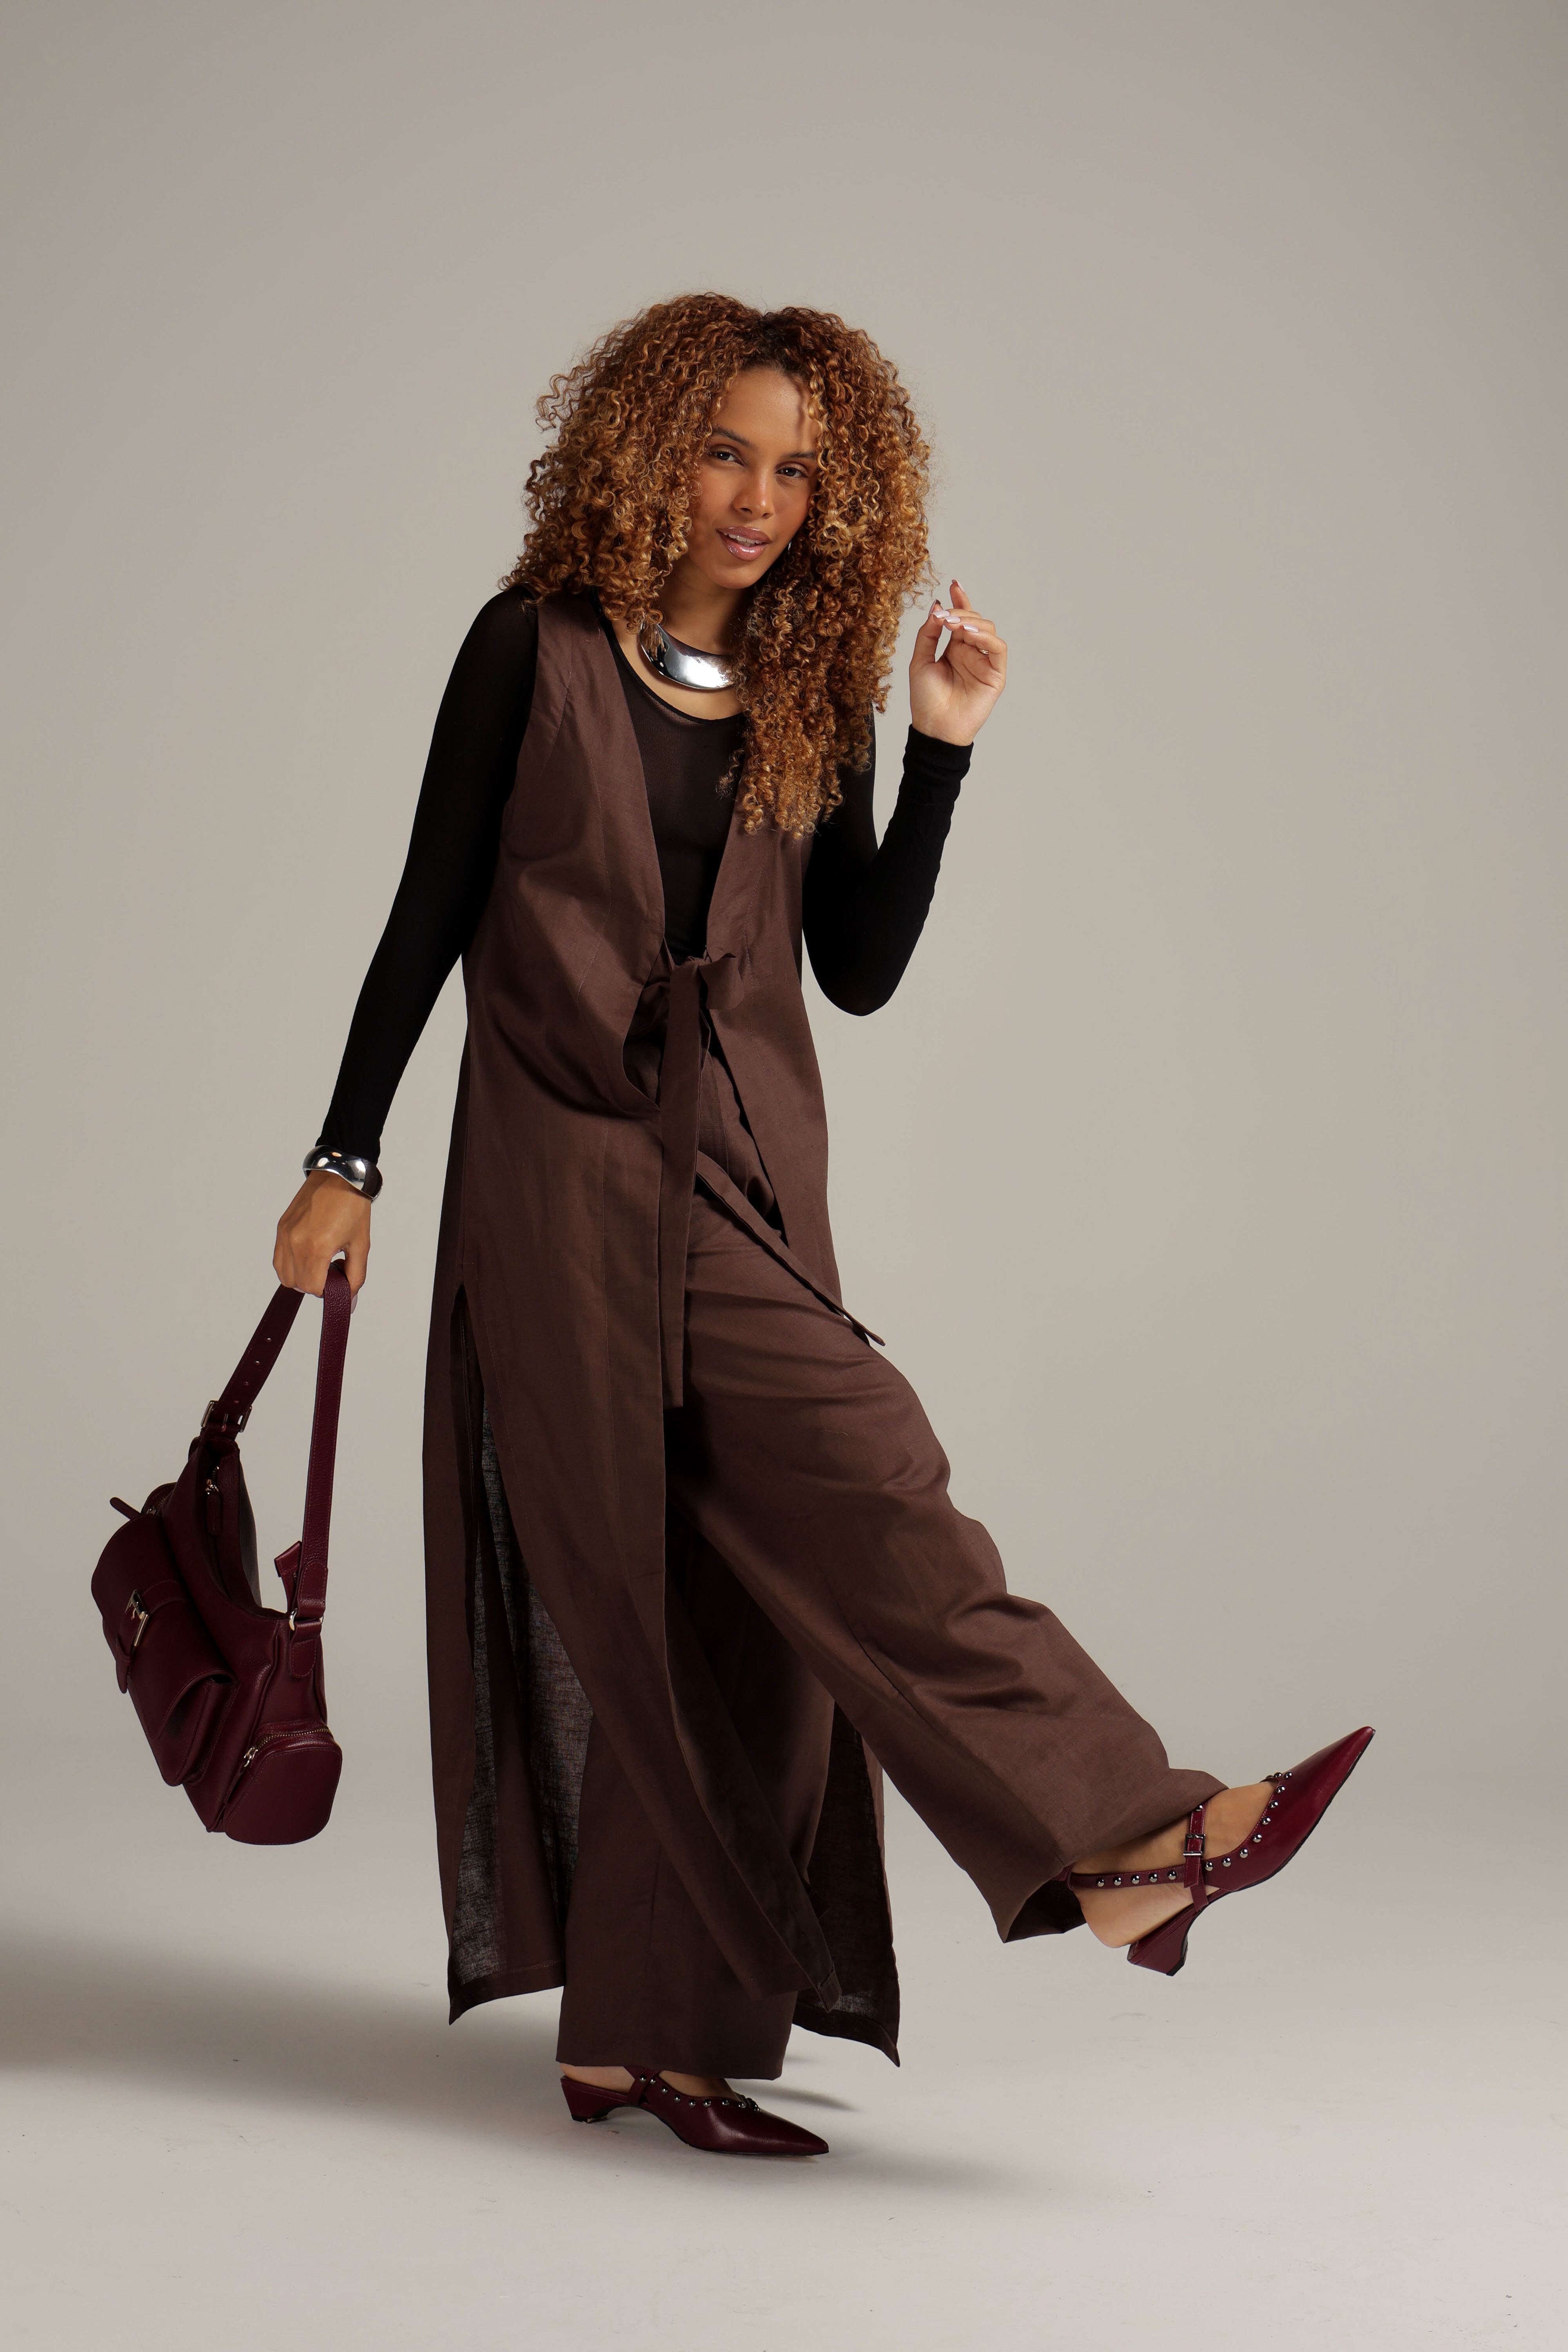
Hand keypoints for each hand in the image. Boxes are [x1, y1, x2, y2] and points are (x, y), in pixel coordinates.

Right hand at [274, 1171, 370, 1297]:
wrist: (339, 1177)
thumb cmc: (352, 1206)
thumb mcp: (361, 1244)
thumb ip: (356, 1276)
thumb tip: (349, 1300)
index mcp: (317, 1246)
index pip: (312, 1287)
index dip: (326, 1290)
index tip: (336, 1279)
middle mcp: (296, 1242)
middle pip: (297, 1283)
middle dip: (314, 1284)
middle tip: (330, 1270)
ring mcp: (285, 1234)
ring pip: (284, 1274)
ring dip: (300, 1277)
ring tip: (318, 1263)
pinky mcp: (281, 1228)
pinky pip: (278, 1259)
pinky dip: (289, 1265)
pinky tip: (306, 1256)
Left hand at [908, 578, 1006, 745]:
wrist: (934, 728)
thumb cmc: (926, 700)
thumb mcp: (919, 661)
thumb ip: (928, 634)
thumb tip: (936, 607)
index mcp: (955, 649)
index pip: (961, 619)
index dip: (960, 600)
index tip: (953, 584)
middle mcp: (971, 653)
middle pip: (975, 620)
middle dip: (961, 611)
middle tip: (945, 615)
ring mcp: (984, 663)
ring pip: (988, 629)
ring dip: (972, 622)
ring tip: (954, 624)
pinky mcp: (995, 675)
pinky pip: (998, 648)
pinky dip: (985, 637)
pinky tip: (969, 633)